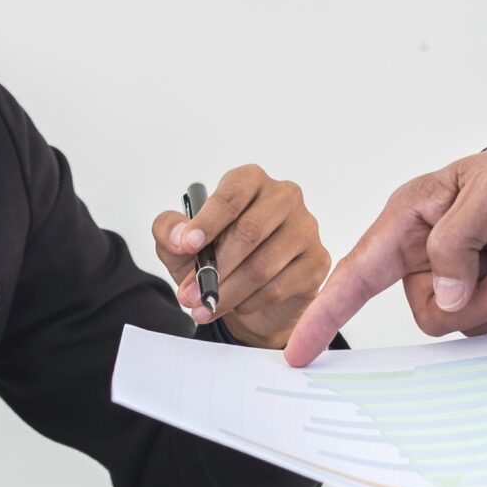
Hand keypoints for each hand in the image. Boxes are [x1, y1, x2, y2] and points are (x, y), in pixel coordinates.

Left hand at [150, 165, 329, 350]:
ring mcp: (305, 228)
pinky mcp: (317, 261)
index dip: (207, 222)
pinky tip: (238, 306)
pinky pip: (279, 286)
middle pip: (249, 232)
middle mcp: (284, 197)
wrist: (249, 296)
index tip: (187, 246)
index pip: (231, 196)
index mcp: (250, 181)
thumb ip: (169, 230)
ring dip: (228, 292)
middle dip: (214, 268)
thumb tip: (178, 236)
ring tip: (205, 306)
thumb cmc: (218, 258)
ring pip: (262, 265)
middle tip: (189, 294)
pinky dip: (251, 301)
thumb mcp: (181, 244)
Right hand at [283, 149, 486, 365]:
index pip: (355, 275)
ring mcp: (456, 278)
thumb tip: (445, 295)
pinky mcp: (485, 292)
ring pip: (469, 321)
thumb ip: (456, 243)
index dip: (323, 314)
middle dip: (482, 297)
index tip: (298, 351)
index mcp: (407, 224)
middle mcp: (426, 255)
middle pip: (432, 314)